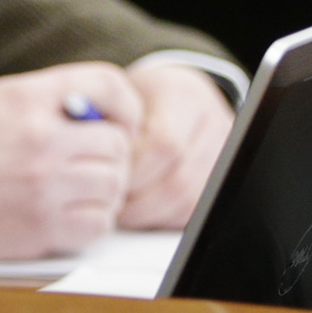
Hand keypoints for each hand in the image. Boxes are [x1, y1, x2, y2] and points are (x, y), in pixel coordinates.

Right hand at [0, 63, 144, 262]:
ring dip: (98, 192)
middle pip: (118, 144)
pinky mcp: (39, 228)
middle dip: (106, 156)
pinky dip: (87, 223)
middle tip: (82, 164)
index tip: (115, 122)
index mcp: (25, 97)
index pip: (111, 85)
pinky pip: (98, 225)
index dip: (123, 106)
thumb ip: (46, 101)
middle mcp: (39, 138)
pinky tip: (59, 214)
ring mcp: (42, 185)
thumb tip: (99, 112)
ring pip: (113, 187)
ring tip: (66, 191)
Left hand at [117, 62, 230, 228]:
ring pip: (186, 200)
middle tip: (107, 198)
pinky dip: (160, 217)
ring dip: (146, 212)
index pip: (163, 143)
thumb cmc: (138, 98)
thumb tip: (89, 153)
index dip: (131, 166)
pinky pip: (191, 211)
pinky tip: (138, 209)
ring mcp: (222, 156)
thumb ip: (106, 118)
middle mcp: (213, 125)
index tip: (105, 171)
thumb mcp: (119, 94)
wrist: (174, 95)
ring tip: (118, 205)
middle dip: (136, 195)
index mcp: (184, 96)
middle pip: (177, 178)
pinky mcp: (221, 182)